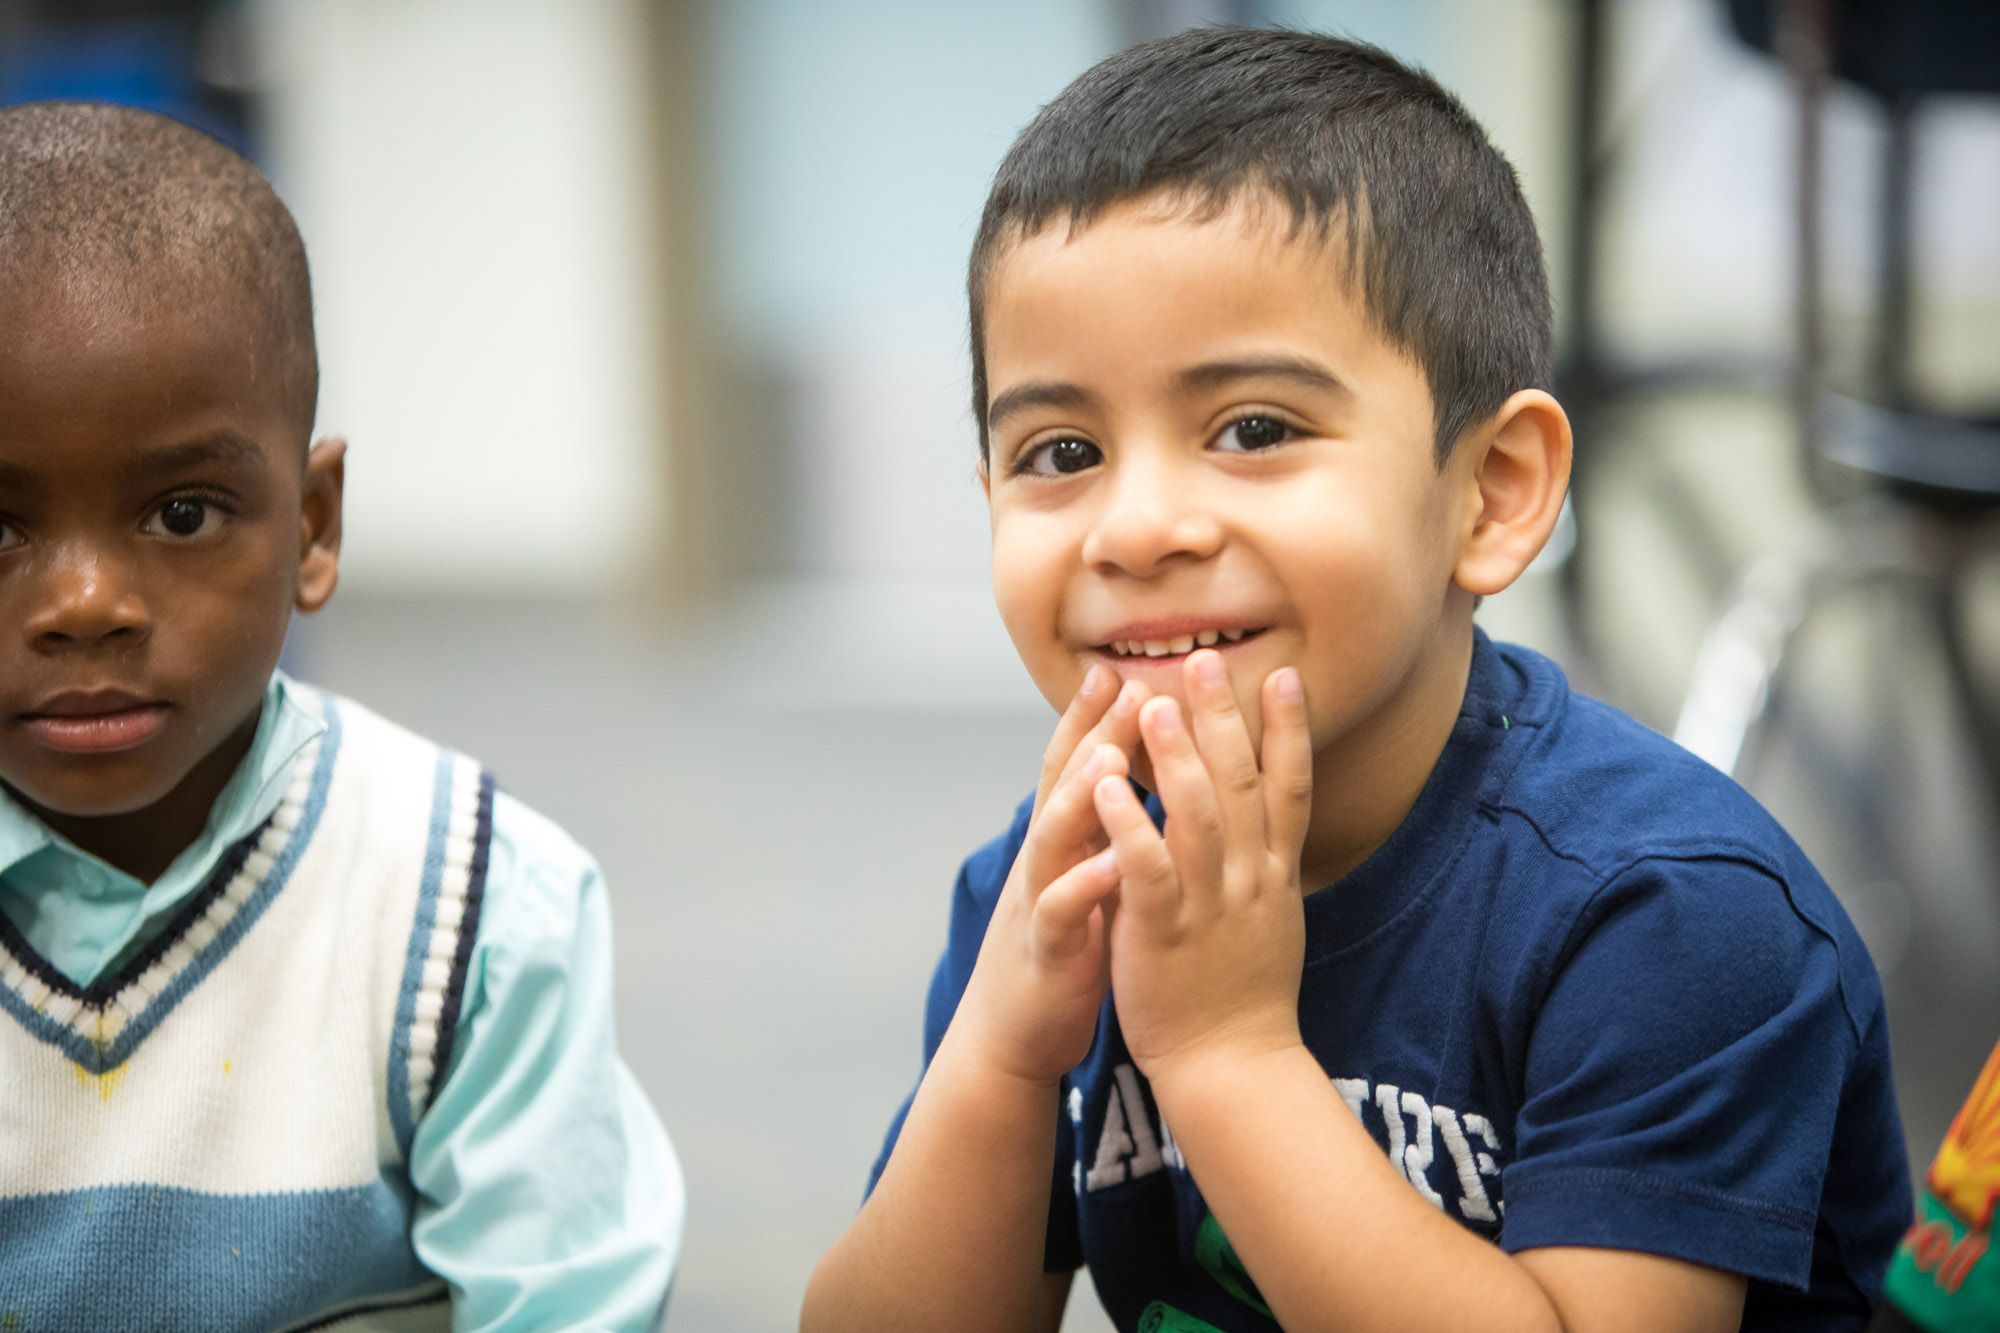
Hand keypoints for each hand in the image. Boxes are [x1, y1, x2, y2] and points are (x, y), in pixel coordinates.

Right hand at [953, 664, 1151, 1085]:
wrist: (1011, 1036)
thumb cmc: (1060, 951)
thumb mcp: (1078, 877)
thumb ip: (1096, 829)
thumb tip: (1124, 777)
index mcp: (1061, 844)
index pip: (1074, 767)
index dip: (1094, 718)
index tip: (1123, 668)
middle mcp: (1043, 861)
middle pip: (1064, 786)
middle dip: (1094, 733)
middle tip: (1130, 684)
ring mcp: (1038, 902)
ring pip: (1053, 838)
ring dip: (1080, 796)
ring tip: (1113, 757)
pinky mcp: (1046, 952)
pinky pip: (1063, 913)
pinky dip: (1087, 886)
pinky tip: (1117, 863)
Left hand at [1093, 650, 1313, 1090]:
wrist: (1235, 1068)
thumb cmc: (1244, 998)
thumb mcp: (1271, 920)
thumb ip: (1266, 866)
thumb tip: (1270, 824)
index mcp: (1273, 875)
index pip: (1290, 788)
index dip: (1288, 730)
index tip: (1284, 675)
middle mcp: (1249, 880)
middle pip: (1244, 784)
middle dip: (1224, 719)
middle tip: (1203, 661)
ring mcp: (1209, 905)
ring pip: (1199, 817)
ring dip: (1175, 758)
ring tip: (1153, 705)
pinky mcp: (1165, 932)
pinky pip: (1148, 868)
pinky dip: (1130, 823)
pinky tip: (1108, 784)